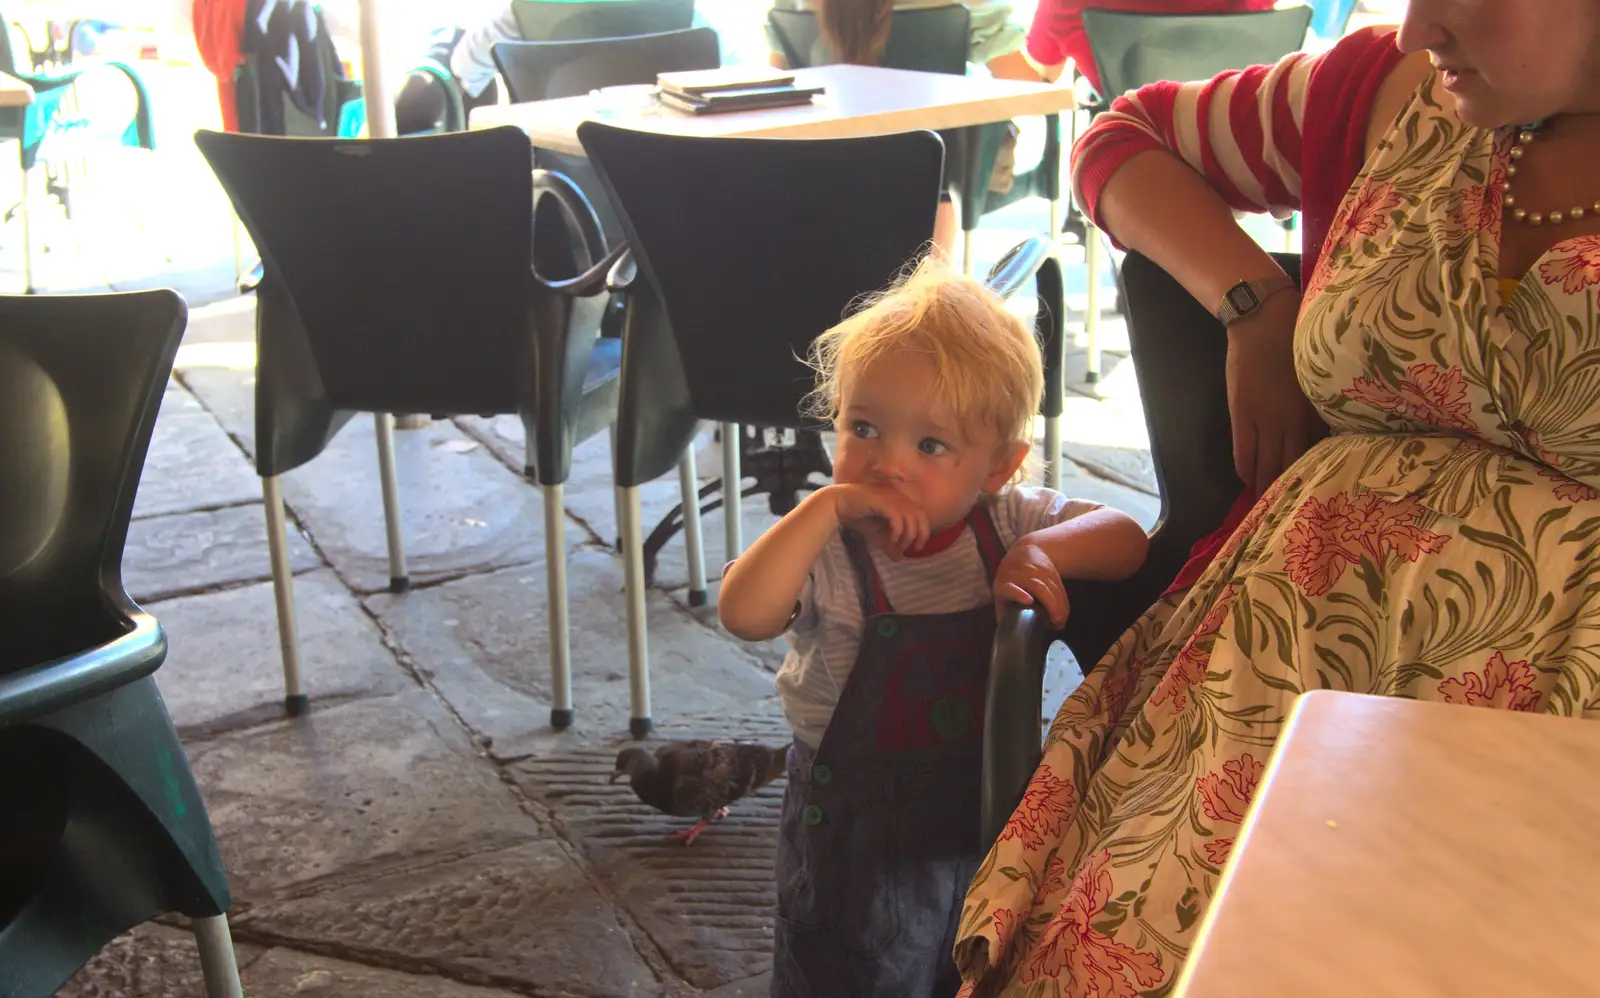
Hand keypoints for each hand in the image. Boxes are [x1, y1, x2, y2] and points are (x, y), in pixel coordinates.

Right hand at [827, 484, 929, 560]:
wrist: (838, 504)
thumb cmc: (858, 516)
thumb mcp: (877, 533)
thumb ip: (889, 544)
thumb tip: (899, 559)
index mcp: (900, 500)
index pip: (922, 515)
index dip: (923, 531)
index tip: (917, 547)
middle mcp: (898, 496)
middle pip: (921, 516)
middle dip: (920, 534)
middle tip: (913, 549)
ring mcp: (890, 497)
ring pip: (910, 518)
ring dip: (907, 535)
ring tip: (898, 546)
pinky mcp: (881, 501)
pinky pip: (897, 517)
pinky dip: (898, 531)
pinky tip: (891, 539)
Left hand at [993, 541, 1069, 626]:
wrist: (1024, 551)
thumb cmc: (1010, 579)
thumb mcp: (1002, 592)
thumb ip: (1004, 610)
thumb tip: (1007, 631)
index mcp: (1004, 582)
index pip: (1010, 587)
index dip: (1019, 594)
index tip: (1029, 600)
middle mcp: (1020, 574)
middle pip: (1038, 587)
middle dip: (1050, 604)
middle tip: (1056, 621)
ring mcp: (1037, 570)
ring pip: (1051, 586)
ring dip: (1059, 605)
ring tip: (1061, 621)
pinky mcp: (1050, 570)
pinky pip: (1059, 586)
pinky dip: (1063, 601)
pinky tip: (1064, 613)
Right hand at [1224, 291, 1324, 496]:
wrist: (1264, 321)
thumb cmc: (1299, 342)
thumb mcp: (1321, 376)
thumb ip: (1324, 404)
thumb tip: (1332, 430)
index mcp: (1316, 411)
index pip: (1318, 452)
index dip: (1316, 474)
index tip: (1317, 491)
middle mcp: (1293, 421)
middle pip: (1292, 464)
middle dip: (1290, 488)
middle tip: (1289, 508)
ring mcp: (1265, 419)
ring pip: (1267, 463)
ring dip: (1265, 484)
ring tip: (1265, 502)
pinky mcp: (1242, 414)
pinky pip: (1244, 450)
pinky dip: (1245, 468)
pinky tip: (1247, 479)